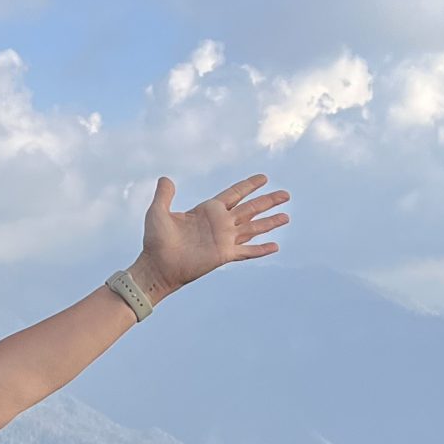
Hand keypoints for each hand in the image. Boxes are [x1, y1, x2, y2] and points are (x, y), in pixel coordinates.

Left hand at [135, 172, 289, 299]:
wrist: (158, 266)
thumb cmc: (156, 240)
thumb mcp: (158, 212)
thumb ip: (165, 195)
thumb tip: (166, 179)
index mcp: (208, 210)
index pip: (234, 194)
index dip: (249, 185)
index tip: (263, 178)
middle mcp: (220, 223)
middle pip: (251, 208)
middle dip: (268, 201)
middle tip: (286, 194)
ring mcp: (224, 239)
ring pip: (254, 228)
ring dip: (270, 222)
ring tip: (287, 217)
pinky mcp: (224, 254)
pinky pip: (247, 251)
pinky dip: (261, 249)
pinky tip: (275, 246)